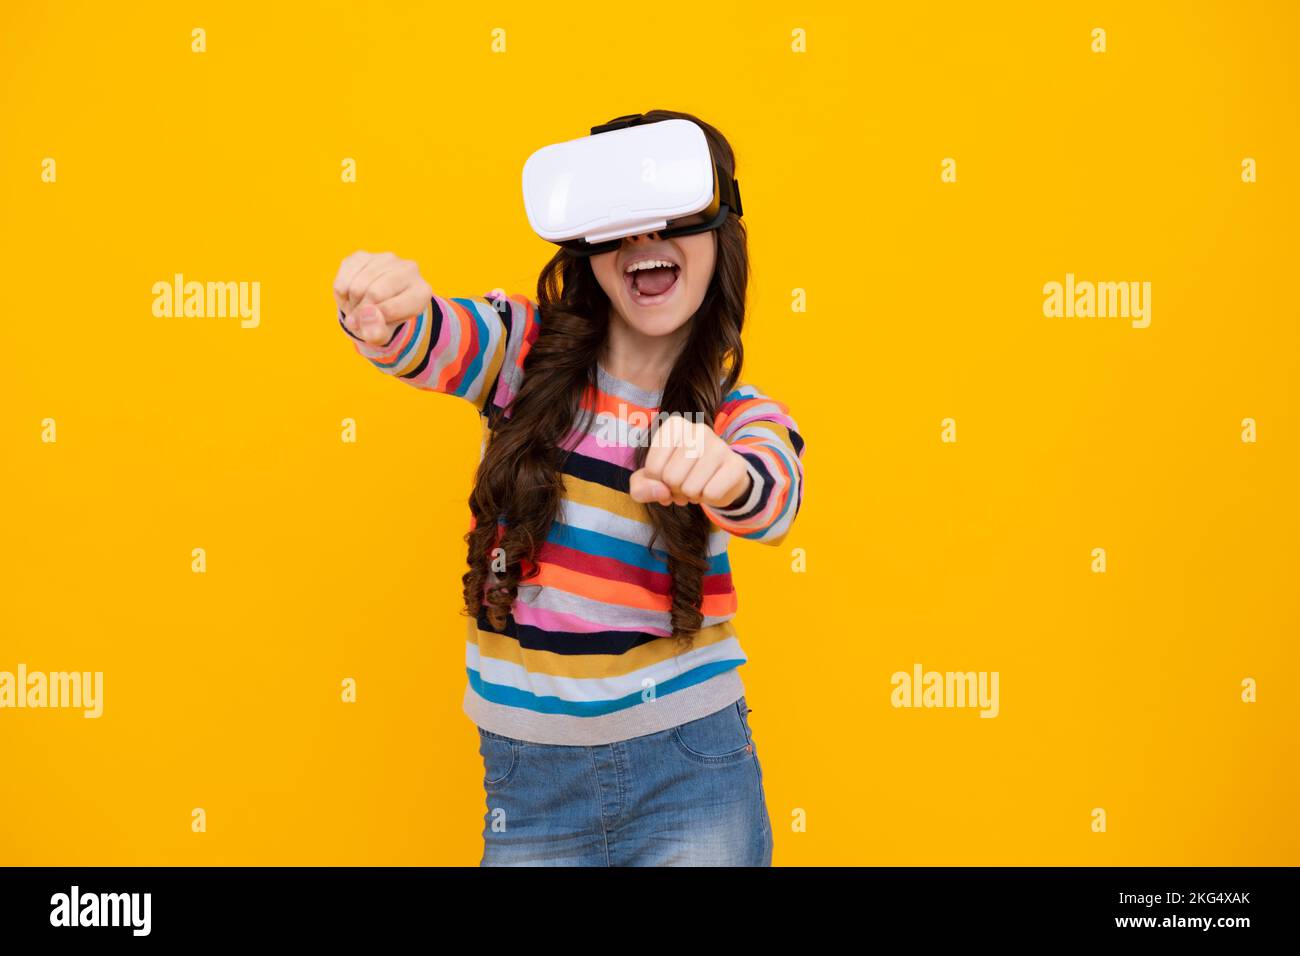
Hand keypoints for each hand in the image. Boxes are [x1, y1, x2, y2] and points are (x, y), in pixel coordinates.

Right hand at [333, 250, 432, 344]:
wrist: (373, 305)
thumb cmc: (383, 321)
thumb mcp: (383, 334)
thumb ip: (376, 332)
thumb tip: (367, 316)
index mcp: (421, 292)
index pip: (391, 308)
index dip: (373, 321)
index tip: (368, 327)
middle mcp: (409, 269)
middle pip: (374, 293)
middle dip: (360, 311)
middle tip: (358, 320)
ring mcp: (386, 259)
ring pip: (357, 285)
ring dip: (351, 302)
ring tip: (357, 308)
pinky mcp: (363, 255)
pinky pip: (345, 277)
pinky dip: (341, 293)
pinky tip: (350, 296)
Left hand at [628, 414, 751, 507]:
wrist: (719, 479)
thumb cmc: (680, 474)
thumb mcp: (651, 480)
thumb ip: (640, 487)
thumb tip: (661, 492)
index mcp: (674, 426)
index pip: (653, 469)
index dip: (658, 482)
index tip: (669, 474)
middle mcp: (698, 429)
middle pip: (671, 478)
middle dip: (675, 489)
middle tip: (685, 481)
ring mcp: (720, 445)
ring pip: (691, 488)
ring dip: (691, 495)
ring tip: (698, 484)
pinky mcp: (736, 464)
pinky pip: (711, 494)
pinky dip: (708, 499)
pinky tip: (712, 487)